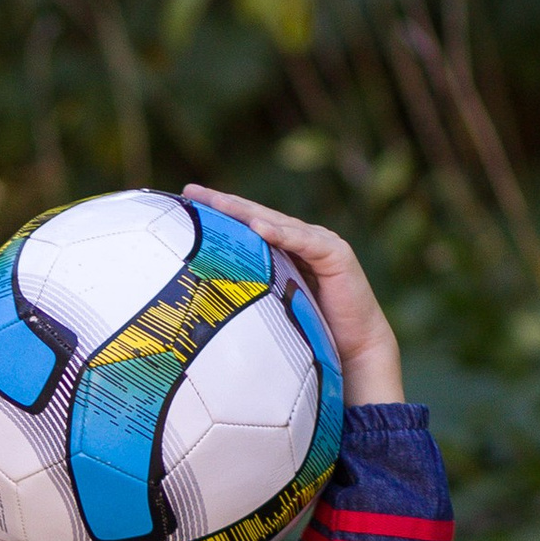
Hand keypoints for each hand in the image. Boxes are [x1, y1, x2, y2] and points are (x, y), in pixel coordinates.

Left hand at [183, 185, 404, 407]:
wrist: (354, 348)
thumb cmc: (311, 331)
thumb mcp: (269, 306)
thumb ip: (248, 292)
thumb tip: (201, 298)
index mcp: (283, 249)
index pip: (245, 225)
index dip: (217, 213)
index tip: (185, 200)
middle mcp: (301, 239)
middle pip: (255, 217)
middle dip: (223, 203)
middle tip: (191, 191)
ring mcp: (319, 242)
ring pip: (275, 223)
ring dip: (245, 212)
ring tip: (217, 202)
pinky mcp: (335, 254)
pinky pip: (303, 242)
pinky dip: (281, 234)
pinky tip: (257, 227)